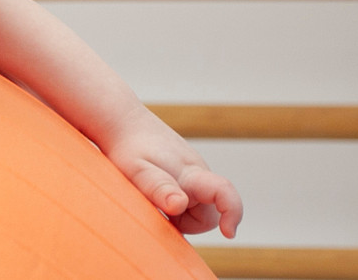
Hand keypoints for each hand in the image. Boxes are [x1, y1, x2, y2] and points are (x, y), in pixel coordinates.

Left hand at [101, 108, 242, 237]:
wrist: (124, 122)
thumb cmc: (128, 147)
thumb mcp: (137, 171)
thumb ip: (159, 189)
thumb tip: (179, 205)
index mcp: (190, 173)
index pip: (224, 192)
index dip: (233, 214)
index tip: (228, 234)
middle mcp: (197, 173)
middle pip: (207, 214)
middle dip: (187, 223)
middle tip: (156, 211)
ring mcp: (191, 174)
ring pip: (196, 209)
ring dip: (178, 216)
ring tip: (152, 200)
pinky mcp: (183, 176)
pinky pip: (187, 200)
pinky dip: (173, 206)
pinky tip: (154, 197)